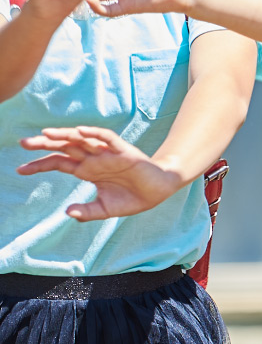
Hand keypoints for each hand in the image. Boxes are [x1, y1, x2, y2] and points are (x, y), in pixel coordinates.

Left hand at [18, 126, 187, 219]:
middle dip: (44, 144)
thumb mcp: (105, 209)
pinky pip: (107, 138)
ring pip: (82, 139)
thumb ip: (87, 212)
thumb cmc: (133, 197)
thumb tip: (67, 212)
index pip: (58, 163)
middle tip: (23, 143)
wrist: (160, 191)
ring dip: (65, 135)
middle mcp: (94, 159)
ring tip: (46, 133)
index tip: (19, 170)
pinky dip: (94, 133)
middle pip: (65, 147)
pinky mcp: (124, 151)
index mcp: (87, 171)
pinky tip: (80, 131)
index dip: (39, 165)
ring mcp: (107, 154)